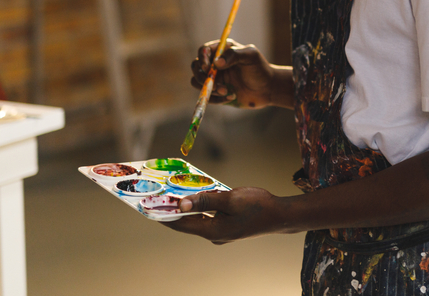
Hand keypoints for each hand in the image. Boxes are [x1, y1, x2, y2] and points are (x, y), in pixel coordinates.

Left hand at [163, 187, 281, 243]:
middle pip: (188, 223)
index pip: (180, 225)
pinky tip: (200, 197)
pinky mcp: (228, 227)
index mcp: (212, 230)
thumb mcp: (230, 199)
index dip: (164, 216)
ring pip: (199, 219)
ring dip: (189, 208)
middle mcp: (214, 234)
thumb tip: (181, 205)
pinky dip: (202, 208)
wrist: (279, 215)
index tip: (149, 208)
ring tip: (177, 194)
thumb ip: (205, 201)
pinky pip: (209, 218)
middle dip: (175, 210)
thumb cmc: (257, 206)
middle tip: (161, 196)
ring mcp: (221, 232)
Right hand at [190, 40, 274, 108]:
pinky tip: (232, 96)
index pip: (204, 50)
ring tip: (226, 91)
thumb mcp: (251, 56)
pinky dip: (216, 99)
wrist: (267, 88)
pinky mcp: (215, 92)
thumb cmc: (260, 68)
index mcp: (222, 50)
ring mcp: (214, 78)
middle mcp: (215, 63)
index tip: (207, 68)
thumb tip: (216, 63)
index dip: (202, 58)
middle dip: (202, 77)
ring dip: (208, 89)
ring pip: (197, 82)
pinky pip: (206, 96)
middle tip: (215, 85)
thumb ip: (234, 55)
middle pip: (196, 67)